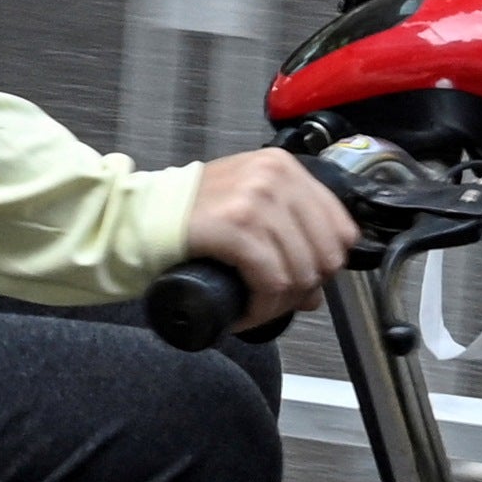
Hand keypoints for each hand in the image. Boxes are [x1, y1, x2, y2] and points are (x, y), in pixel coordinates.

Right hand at [185, 148, 356, 323]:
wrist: (140, 216)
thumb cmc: (192, 214)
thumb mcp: (248, 207)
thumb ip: (287, 236)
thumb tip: (316, 291)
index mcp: (286, 167)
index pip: (341, 228)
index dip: (326, 265)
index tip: (303, 281)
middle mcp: (276, 177)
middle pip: (324, 255)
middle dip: (303, 289)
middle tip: (275, 301)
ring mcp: (257, 199)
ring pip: (299, 273)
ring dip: (278, 305)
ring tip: (255, 309)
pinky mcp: (236, 227)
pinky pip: (270, 281)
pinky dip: (261, 308)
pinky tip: (245, 313)